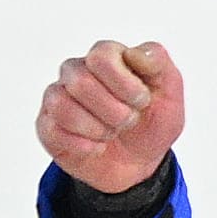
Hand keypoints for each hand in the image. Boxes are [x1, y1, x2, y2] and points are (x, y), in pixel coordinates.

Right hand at [37, 38, 187, 193]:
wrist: (139, 164)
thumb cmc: (151, 123)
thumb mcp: (170, 94)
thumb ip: (158, 62)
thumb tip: (135, 53)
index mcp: (104, 57)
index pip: (101, 57)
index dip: (125, 84)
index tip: (142, 100)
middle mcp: (75, 72)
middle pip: (81, 83)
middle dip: (116, 112)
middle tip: (129, 121)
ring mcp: (57, 97)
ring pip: (64, 107)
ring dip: (99, 129)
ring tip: (111, 133)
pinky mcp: (47, 125)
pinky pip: (55, 132)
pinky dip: (86, 146)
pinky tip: (97, 147)